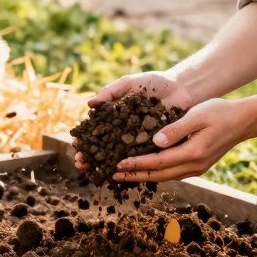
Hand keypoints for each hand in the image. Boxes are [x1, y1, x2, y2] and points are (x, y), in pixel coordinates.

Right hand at [75, 71, 197, 170]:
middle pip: (104, 146)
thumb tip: (89, 104)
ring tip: (95, 171)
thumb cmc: (153, 83)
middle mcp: (125, 131)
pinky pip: (141, 158)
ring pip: (119, 155)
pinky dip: (132, 166)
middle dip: (91, 155)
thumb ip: (110, 92)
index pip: (96, 130)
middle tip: (80, 162)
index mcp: (115, 116)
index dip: (85, 137)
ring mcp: (138, 140)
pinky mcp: (154, 146)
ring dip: (107, 164)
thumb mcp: (129, 84)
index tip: (75, 144)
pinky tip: (121, 173)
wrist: (180, 88)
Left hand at [112, 98, 251, 182]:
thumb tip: (154, 142)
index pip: (158, 162)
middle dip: (135, 176)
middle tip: (113, 175)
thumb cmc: (220, 113)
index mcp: (193, 153)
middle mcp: (195, 165)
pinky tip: (147, 170)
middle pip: (159, 175)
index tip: (118, 164)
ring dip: (145, 176)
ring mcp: (198, 168)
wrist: (244, 121)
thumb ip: (175, 129)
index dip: (136, 164)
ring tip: (125, 175)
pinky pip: (174, 173)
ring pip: (166, 177)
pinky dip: (158, 173)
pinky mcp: (199, 166)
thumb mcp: (196, 115)